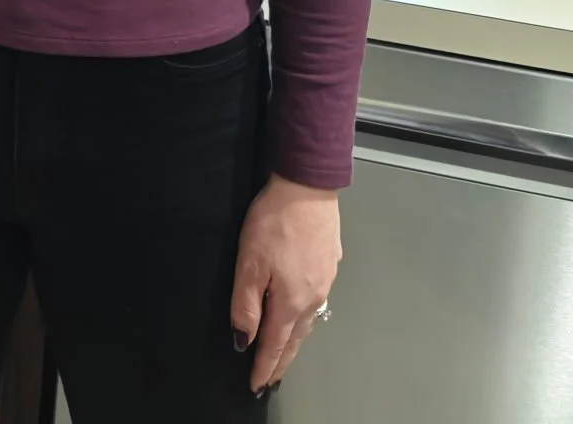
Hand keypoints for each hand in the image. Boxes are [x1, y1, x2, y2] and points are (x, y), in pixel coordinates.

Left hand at [230, 174, 341, 396]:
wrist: (308, 188)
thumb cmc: (275, 222)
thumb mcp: (249, 262)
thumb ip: (245, 303)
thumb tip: (243, 339)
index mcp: (290, 300)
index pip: (275, 343)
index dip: (264, 366)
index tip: (256, 385)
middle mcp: (312, 297)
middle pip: (294, 338)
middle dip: (281, 361)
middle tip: (270, 379)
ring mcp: (324, 282)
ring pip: (307, 322)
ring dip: (293, 342)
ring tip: (283, 354)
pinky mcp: (329, 265)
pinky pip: (316, 302)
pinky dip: (304, 319)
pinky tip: (300, 315)